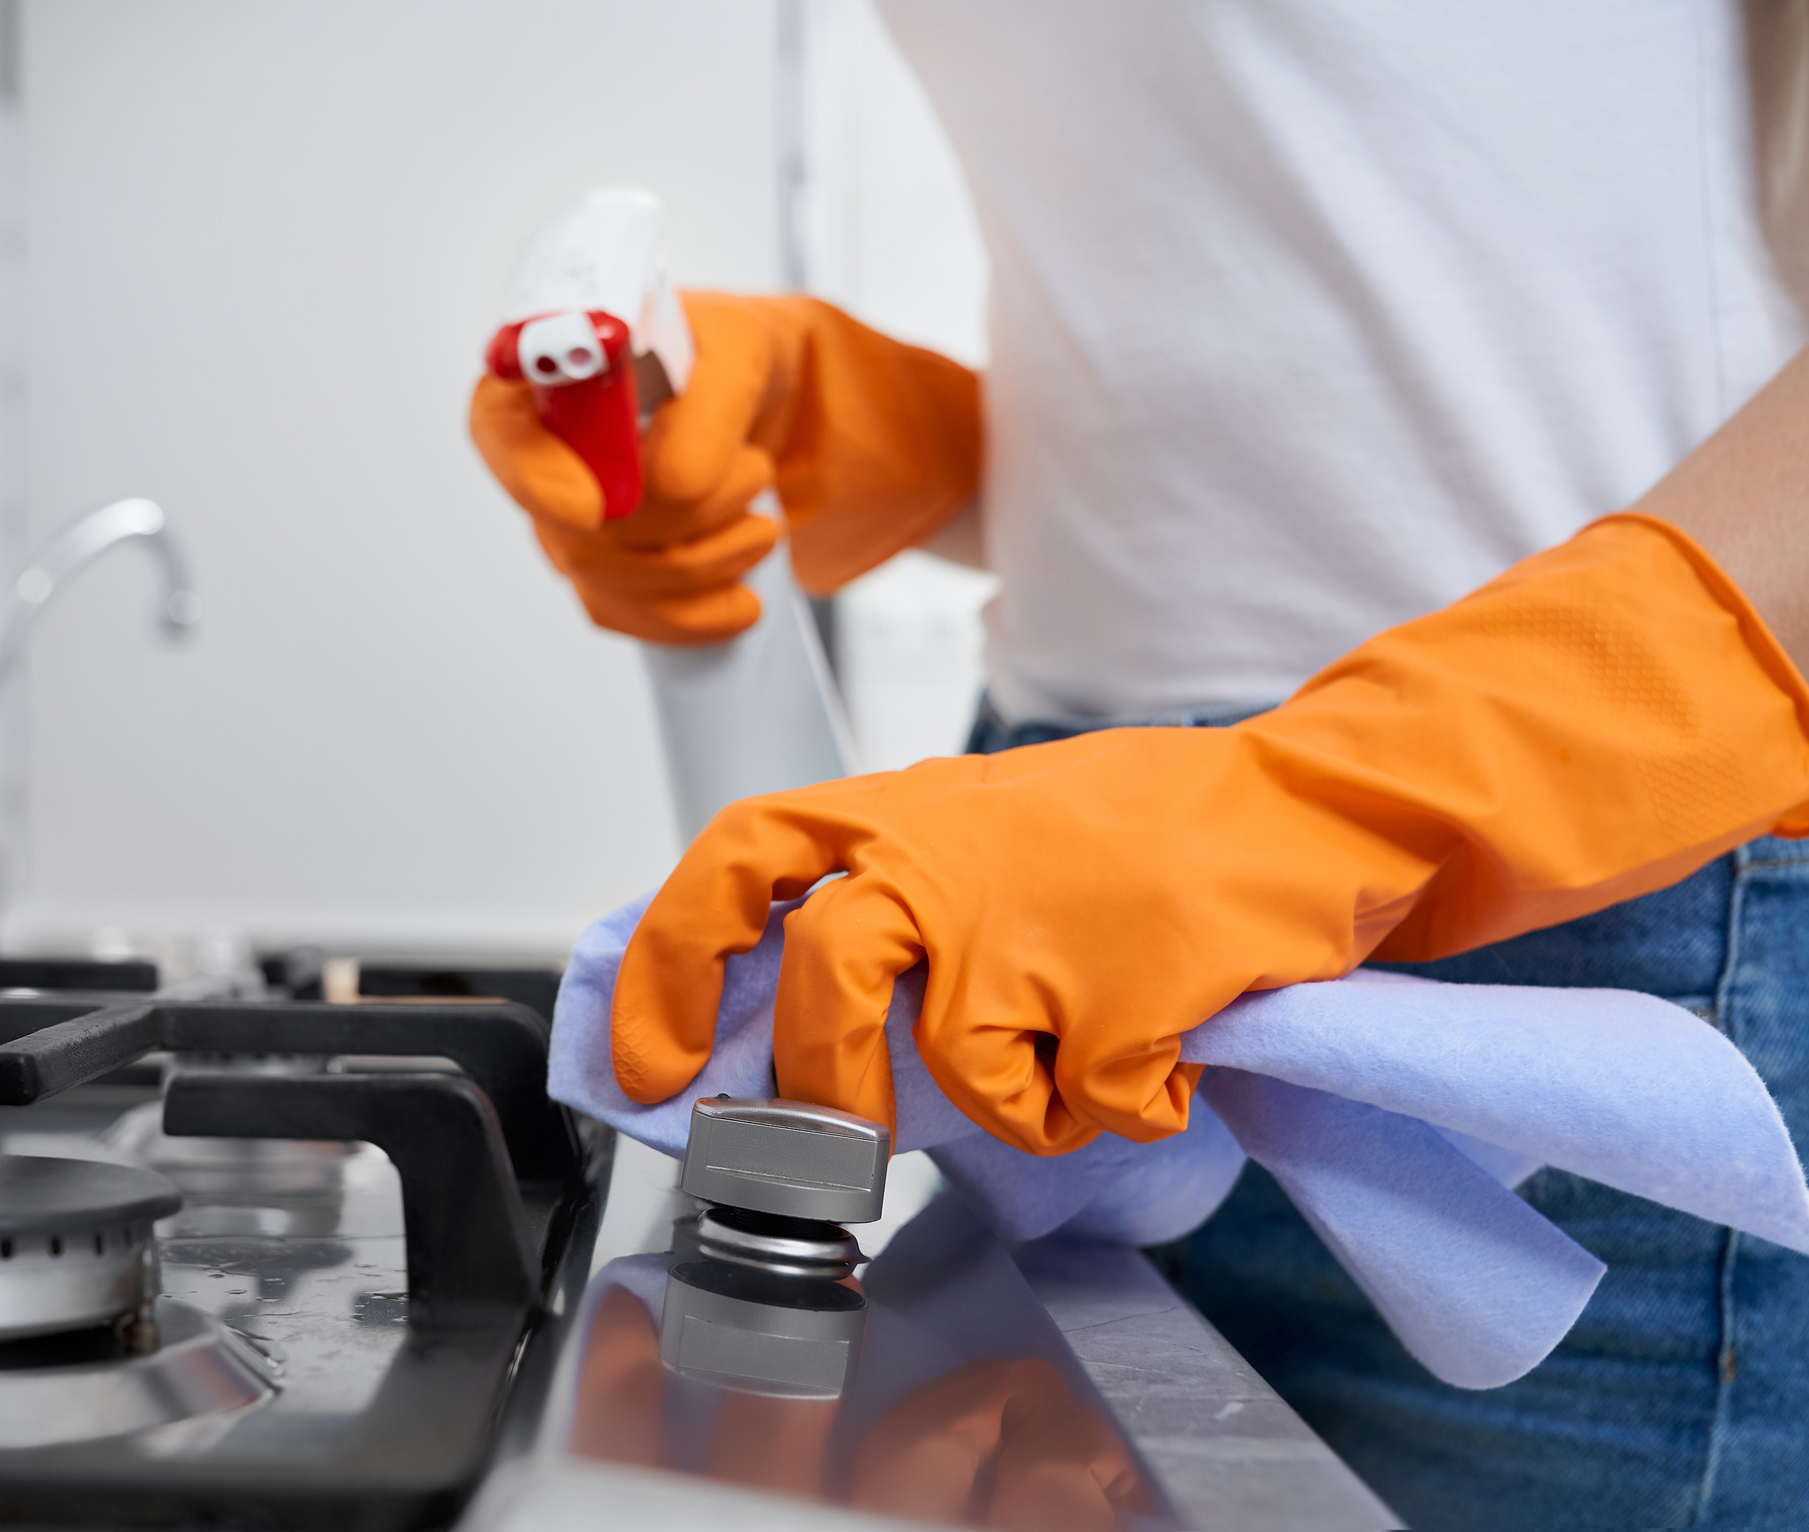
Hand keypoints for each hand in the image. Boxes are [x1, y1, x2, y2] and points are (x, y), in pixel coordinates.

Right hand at [470, 293, 980, 643]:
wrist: (783, 405)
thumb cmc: (741, 357)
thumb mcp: (742, 351)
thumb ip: (704, 408)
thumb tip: (667, 486)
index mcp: (557, 370)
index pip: (499, 429)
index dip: (534, 476)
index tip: (596, 509)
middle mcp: (549, 449)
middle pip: (569, 523)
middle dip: (676, 518)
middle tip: (753, 476)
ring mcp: (573, 517)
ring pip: (604, 577)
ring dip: (701, 562)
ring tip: (763, 520)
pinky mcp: (611, 571)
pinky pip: (629, 617)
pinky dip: (695, 615)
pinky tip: (742, 596)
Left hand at [611, 515, 1808, 1151]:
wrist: (1306, 808)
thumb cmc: (1141, 825)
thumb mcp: (983, 824)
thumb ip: (885, 889)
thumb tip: (786, 1004)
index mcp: (902, 811)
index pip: (734, 865)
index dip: (671, 967)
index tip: (652, 1063)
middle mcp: (948, 860)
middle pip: (829, 986)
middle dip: (827, 1091)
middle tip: (841, 1151)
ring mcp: (1034, 926)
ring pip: (964, 1072)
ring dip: (1021, 1095)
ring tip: (1083, 1051)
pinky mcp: (1121, 991)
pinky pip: (1079, 1106)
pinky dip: (1120, 1103)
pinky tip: (1160, 1044)